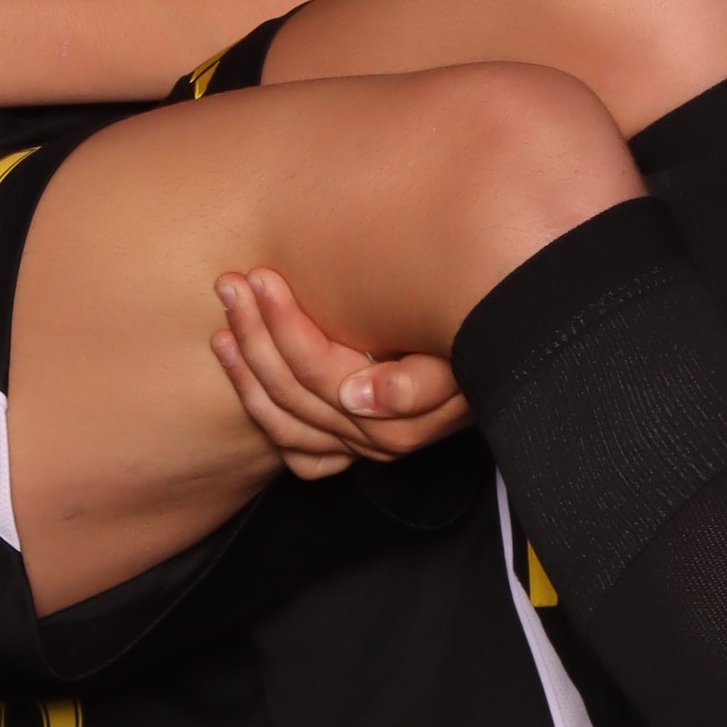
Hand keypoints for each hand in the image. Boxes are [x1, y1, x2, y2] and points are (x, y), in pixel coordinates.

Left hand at [212, 268, 470, 478]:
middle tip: (230, 283)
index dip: (285, 327)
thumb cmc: (479, 333)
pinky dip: (261, 412)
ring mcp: (358, 447)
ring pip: (284, 424)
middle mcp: (374, 439)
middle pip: (294, 396)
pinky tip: (236, 370)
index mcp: (399, 414)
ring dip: (246, 370)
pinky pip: (294, 449)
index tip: (261, 278)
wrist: (503, 351)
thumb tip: (358, 397)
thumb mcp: (463, 352)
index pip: (322, 374)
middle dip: (256, 335)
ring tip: (224, 319)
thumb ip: (418, 381)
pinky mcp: (349, 449)